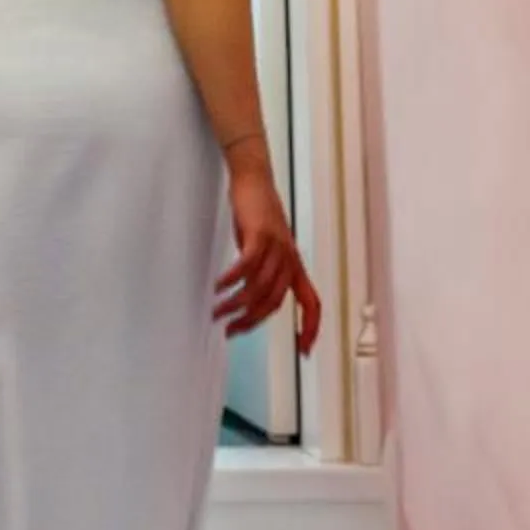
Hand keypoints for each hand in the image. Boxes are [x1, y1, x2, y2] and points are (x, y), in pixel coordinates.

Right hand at [217, 150, 324, 350]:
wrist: (255, 179)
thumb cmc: (258, 214)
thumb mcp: (267, 249)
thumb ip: (265, 272)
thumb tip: (250, 300)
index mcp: (295, 265)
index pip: (313, 303)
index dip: (311, 327)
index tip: (304, 350)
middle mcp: (290, 259)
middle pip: (275, 302)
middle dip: (252, 322)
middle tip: (230, 330)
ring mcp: (276, 247)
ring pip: (258, 287)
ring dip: (236, 305)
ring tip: (217, 312)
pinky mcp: (260, 234)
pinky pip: (246, 266)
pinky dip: (231, 280)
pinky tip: (218, 287)